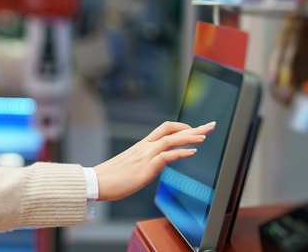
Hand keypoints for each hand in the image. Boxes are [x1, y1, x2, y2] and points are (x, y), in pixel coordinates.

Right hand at [93, 121, 215, 201]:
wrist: (96, 182)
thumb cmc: (112, 177)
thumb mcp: (131, 165)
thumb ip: (144, 161)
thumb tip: (156, 164)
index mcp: (142, 145)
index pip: (165, 129)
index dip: (182, 127)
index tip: (195, 129)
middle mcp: (145, 147)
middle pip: (172, 130)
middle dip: (194, 128)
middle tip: (210, 126)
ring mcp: (145, 156)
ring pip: (171, 140)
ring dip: (190, 137)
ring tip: (205, 137)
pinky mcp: (145, 168)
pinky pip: (166, 157)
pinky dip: (181, 153)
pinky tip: (192, 152)